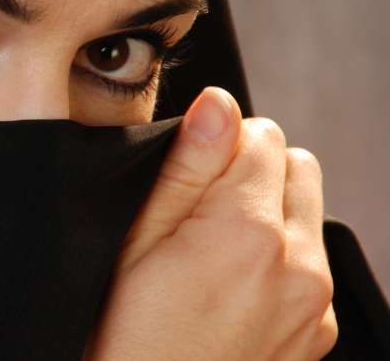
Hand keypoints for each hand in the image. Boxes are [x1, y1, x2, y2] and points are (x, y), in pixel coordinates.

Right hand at [85, 87, 337, 360]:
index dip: (213, 146)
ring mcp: (313, 303)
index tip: (183, 180)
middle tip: (196, 213)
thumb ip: (187, 167)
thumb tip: (219, 104)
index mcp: (249, 233)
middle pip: (295, 164)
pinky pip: (310, 261)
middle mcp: (299, 265)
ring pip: (305, 211)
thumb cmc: (123, 334)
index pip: (258, 134)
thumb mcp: (135, 241)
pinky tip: (229, 287)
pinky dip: (279, 257)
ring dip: (268, 211)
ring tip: (211, 251)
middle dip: (250, 170)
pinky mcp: (316, 331)